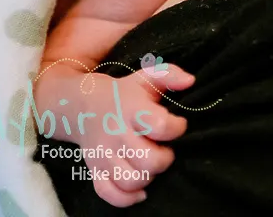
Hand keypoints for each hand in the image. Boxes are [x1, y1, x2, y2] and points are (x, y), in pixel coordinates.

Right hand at [39, 64, 193, 206]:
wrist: (81, 105)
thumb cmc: (123, 93)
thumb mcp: (145, 78)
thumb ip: (170, 74)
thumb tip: (191, 81)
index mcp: (131, 110)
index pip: (160, 125)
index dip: (177, 127)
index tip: (178, 124)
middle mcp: (116, 134)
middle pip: (149, 161)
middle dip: (165, 159)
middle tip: (164, 149)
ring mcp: (103, 155)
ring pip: (131, 181)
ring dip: (149, 178)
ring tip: (151, 164)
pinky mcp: (95, 170)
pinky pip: (110, 194)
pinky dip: (127, 197)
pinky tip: (140, 188)